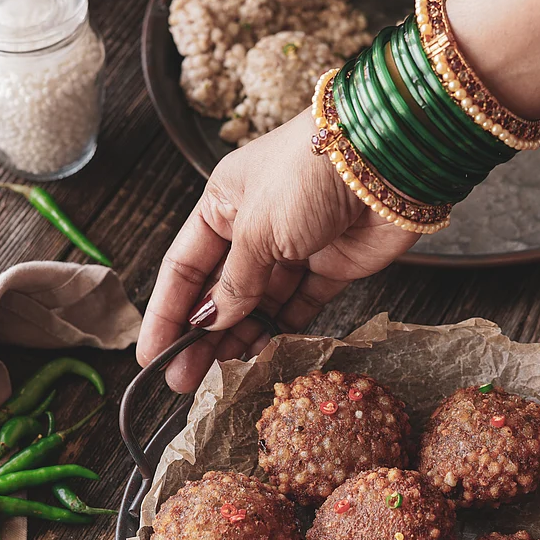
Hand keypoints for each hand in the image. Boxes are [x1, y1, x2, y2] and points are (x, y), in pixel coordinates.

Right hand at [137, 109, 417, 390]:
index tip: (152, 355)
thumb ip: (234, 283)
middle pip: (220, 291)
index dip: (167, 314)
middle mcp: (255, 224)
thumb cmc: (310, 174)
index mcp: (223, 202)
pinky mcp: (332, 266)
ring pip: (259, 304)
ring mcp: (295, 247)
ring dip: (240, 339)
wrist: (387, 160)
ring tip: (223, 377)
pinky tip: (265, 356)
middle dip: (202, 337)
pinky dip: (283, 331)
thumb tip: (211, 321)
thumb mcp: (256, 229)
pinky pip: (299, 306)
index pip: (183, 266)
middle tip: (185, 380)